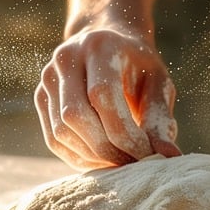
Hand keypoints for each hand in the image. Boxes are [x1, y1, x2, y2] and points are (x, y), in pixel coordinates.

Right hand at [35, 27, 182, 169]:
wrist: (108, 43)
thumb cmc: (138, 66)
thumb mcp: (158, 83)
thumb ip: (160, 117)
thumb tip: (168, 156)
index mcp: (98, 45)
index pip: (102, 96)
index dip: (124, 132)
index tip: (147, 155)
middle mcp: (66, 58)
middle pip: (76, 116)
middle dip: (107, 149)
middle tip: (134, 165)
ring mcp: (48, 78)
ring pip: (61, 132)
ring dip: (92, 157)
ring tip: (121, 164)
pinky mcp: (41, 97)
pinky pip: (54, 139)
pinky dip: (78, 157)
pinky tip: (102, 160)